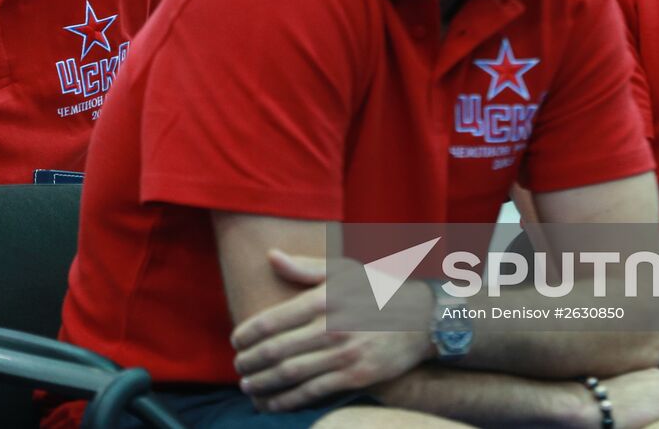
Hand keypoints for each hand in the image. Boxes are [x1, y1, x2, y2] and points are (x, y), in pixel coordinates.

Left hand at [230, 250, 432, 411]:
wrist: (422, 318)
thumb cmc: (377, 290)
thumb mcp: (343, 270)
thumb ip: (304, 267)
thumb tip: (271, 256)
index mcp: (324, 299)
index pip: (273, 320)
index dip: (248, 333)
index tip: (236, 340)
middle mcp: (331, 327)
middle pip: (277, 350)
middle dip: (250, 361)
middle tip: (238, 366)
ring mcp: (344, 354)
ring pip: (291, 374)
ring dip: (262, 383)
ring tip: (247, 385)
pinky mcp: (356, 376)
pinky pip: (313, 392)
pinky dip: (287, 400)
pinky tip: (271, 402)